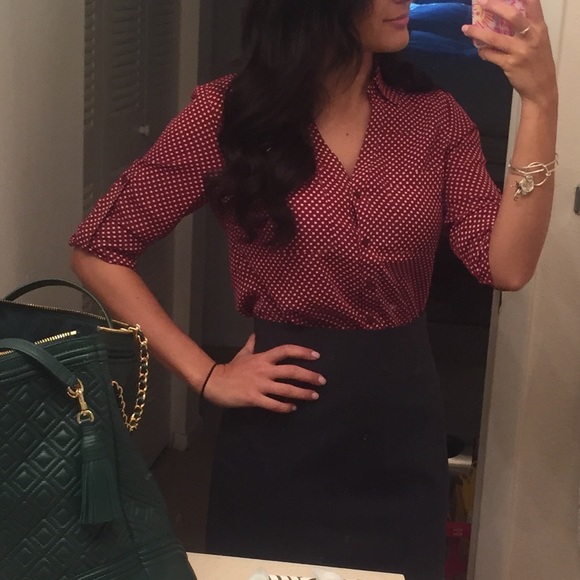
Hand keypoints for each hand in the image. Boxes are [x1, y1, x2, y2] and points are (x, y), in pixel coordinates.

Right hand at [202, 334, 325, 412]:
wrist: (214, 382)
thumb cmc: (231, 368)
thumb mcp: (243, 353)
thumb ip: (252, 344)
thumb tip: (256, 334)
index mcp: (263, 358)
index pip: (286, 350)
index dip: (302, 352)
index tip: (316, 356)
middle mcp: (264, 370)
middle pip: (292, 371)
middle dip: (309, 376)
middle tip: (322, 381)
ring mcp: (260, 385)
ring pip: (286, 389)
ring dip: (302, 393)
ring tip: (314, 396)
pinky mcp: (254, 398)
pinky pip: (274, 404)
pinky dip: (285, 407)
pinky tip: (293, 408)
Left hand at [462, 0, 557, 108]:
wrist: (541, 88)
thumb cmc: (538, 63)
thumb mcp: (539, 41)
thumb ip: (527, 29)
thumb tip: (503, 18)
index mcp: (540, 27)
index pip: (532, 4)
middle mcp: (531, 36)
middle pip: (512, 16)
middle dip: (495, 6)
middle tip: (482, 2)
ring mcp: (520, 51)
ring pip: (495, 38)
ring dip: (478, 33)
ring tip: (466, 29)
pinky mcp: (509, 64)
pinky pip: (491, 55)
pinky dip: (483, 52)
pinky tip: (480, 50)